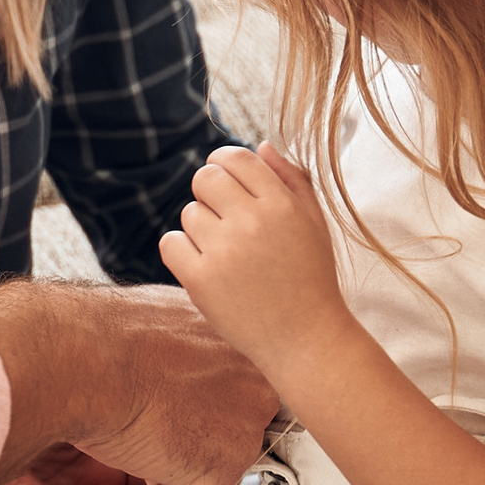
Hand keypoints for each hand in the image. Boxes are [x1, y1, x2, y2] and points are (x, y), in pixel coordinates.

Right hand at [0, 279, 274, 484]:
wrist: (85, 359)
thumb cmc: (107, 337)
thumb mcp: (168, 320)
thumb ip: (198, 344)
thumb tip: (191, 354)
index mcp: (247, 341)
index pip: (235, 388)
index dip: (197, 399)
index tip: (171, 393)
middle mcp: (262, 380)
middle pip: (232, 427)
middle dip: (193, 429)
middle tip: (155, 410)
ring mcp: (250, 424)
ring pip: (213, 464)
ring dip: (176, 456)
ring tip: (145, 422)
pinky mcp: (228, 466)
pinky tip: (141, 446)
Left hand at [157, 146, 345, 390]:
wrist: (305, 339)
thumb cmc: (310, 277)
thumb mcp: (313, 223)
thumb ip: (291, 180)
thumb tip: (262, 145)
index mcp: (282, 205)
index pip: (236, 158)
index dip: (223, 162)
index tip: (224, 179)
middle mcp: (252, 223)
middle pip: (205, 179)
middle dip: (209, 192)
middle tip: (223, 217)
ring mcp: (224, 252)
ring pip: (189, 214)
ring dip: (200, 228)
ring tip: (226, 253)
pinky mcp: (200, 280)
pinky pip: (171, 243)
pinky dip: (182, 251)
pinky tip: (205, 265)